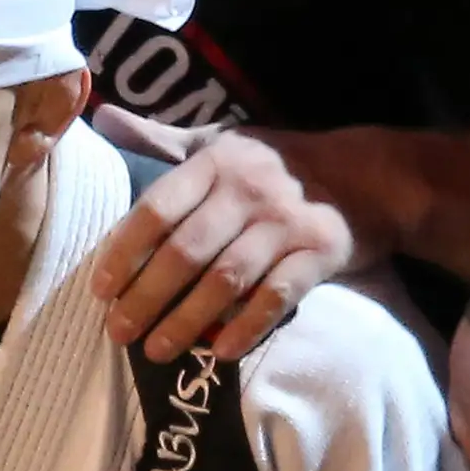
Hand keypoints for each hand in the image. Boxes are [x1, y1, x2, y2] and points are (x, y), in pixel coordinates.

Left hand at [88, 106, 360, 361]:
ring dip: (187, 319)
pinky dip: (248, 325)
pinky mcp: (320, 252)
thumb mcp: (220, 141)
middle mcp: (248, 190)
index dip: (125, 250)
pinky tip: (221, 352)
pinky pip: (278, 295)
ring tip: (156, 350)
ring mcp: (286, 223)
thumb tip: (102, 118)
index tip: (100, 290)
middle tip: (117, 333)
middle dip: (146, 296)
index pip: (158, 208)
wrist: (369, 175)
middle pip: (186, 250)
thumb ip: (161, 139)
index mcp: (217, 162)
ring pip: (226, 278)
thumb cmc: (277, 163)